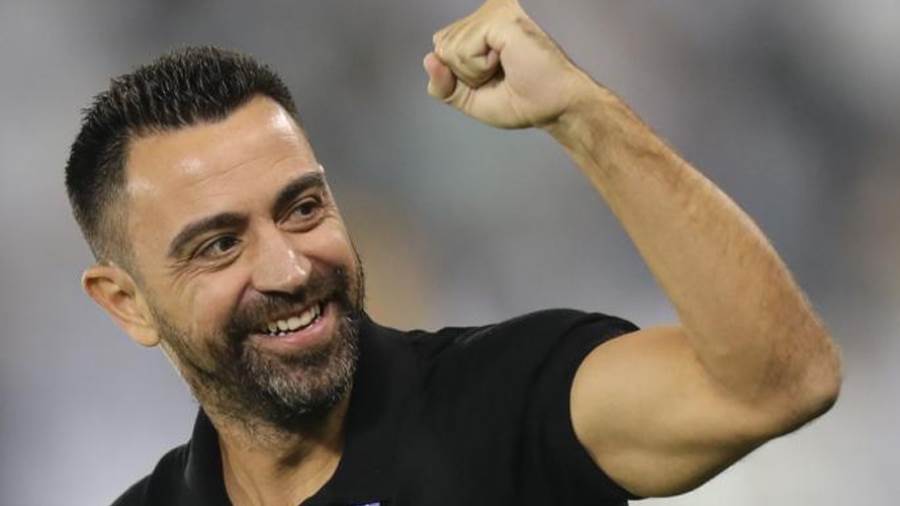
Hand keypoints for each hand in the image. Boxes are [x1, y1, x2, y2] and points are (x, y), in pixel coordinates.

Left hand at [424, 0, 595, 129]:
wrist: (553, 107)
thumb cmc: (522, 100)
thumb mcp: (468, 98)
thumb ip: (442, 84)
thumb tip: (429, 59)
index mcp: (480, 25)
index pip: (440, 45)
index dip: (456, 74)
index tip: (492, 79)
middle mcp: (486, 12)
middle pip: (441, 46)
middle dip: (464, 74)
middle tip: (500, 75)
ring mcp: (493, 11)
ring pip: (448, 49)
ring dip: (473, 73)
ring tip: (505, 69)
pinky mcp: (499, 17)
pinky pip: (461, 51)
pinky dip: (478, 69)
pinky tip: (505, 61)